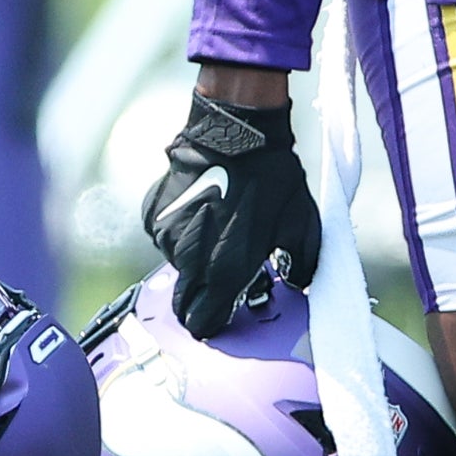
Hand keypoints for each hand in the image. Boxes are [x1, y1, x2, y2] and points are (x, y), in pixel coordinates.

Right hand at [143, 87, 319, 333]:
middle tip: (226, 278)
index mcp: (223, 271)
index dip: (214, 324)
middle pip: (184, 301)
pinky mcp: (152, 213)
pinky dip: (180, 233)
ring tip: (218, 231)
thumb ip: (301, 268)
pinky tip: (201, 210)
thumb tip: (295, 283)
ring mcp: (164, 235)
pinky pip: (165, 238)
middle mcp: (186, 259)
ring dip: (193, 260)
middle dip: (202, 297)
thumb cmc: (272, 180)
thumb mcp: (303, 227)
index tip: (226, 314)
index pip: (202, 323)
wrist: (236, 131)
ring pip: (176, 266)